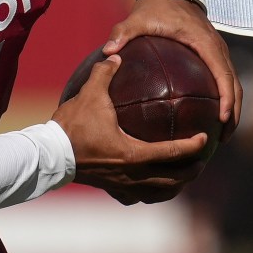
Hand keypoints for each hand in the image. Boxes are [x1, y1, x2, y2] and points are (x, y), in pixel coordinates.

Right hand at [52, 55, 207, 204]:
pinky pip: (135, 197)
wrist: (48, 155)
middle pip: (172, 179)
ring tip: (182, 177)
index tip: (204, 138)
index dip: (193, 146)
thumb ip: (105, 73)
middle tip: (202, 161)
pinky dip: (147, 193)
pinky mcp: (109, 188)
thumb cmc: (72, 126)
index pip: (173, 152)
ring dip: (173, 186)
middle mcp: (132, 174)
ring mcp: (121, 184)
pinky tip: (149, 188)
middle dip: (191, 172)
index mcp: (134, 153)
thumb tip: (116, 55)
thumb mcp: (90, 95)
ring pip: (156, 192)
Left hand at [102, 0, 241, 135]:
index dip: (227, 98)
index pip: (223, 75)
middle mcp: (217, 48)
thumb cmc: (155, 7)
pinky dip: (223, 99)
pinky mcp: (213, 54)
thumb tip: (108, 51)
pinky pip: (223, 80)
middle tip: (223, 139)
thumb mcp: (137, 19)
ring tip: (221, 135)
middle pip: (235, 85)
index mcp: (205, 44)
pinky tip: (209, 117)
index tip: (221, 119)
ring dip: (232, 109)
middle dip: (234, 113)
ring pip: (233, 84)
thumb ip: (123, 34)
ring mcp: (218, 51)